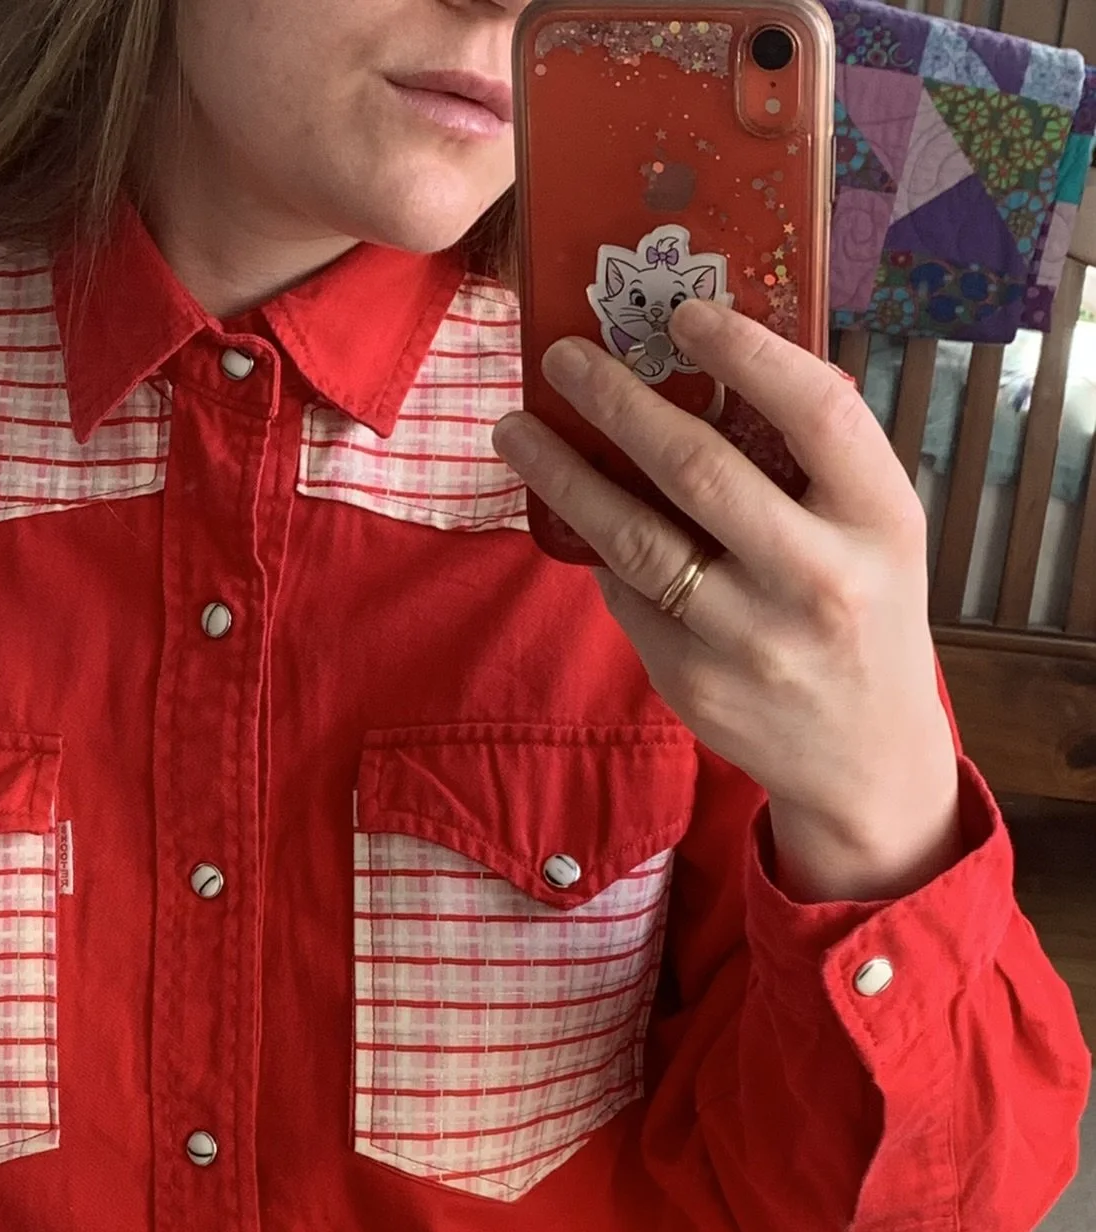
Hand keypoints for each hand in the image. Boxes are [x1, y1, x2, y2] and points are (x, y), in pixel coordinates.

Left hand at [491, 295, 961, 903]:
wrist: (862, 753)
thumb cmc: (863, 611)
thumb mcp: (874, 531)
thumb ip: (812, 462)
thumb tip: (697, 369)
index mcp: (880, 520)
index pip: (815, 411)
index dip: (747, 351)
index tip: (682, 313)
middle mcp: (819, 578)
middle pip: (699, 470)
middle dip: (617, 403)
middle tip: (562, 358)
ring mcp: (749, 637)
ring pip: (635, 540)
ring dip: (563, 475)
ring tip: (516, 430)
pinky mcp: (691, 680)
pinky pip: (626, 595)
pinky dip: (594, 546)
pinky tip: (567, 509)